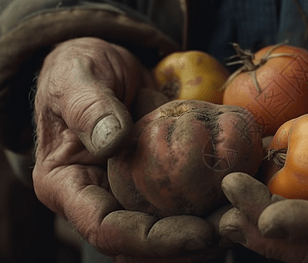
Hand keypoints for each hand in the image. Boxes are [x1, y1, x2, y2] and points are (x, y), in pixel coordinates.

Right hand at [32, 38, 223, 261]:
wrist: (103, 63)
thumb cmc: (79, 68)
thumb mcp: (76, 77)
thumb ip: (88, 107)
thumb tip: (113, 141)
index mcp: (66, 185)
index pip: (104, 228)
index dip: (151, 239)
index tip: (197, 233)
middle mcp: (97, 198)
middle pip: (140, 244)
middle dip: (186, 246)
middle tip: (231, 228)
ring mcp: (127, 192)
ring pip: (164, 232)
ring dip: (204, 233)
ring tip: (242, 218)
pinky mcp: (154, 181)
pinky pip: (181, 204)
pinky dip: (210, 205)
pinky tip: (239, 198)